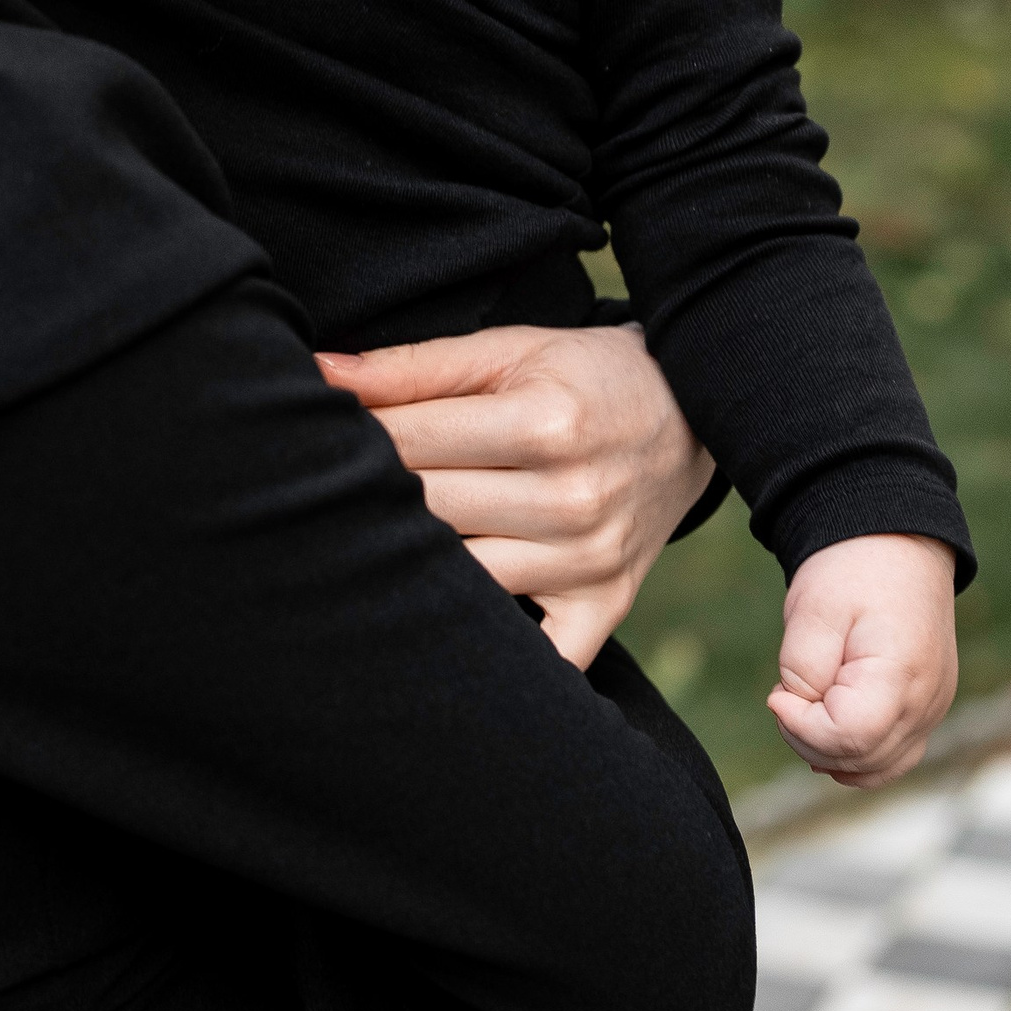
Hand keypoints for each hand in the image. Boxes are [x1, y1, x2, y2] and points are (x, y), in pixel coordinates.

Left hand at [319, 322, 713, 668]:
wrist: (694, 416)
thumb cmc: (583, 377)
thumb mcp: (507, 351)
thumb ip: (412, 367)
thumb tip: (319, 372)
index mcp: (546, 423)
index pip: (412, 443)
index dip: (354, 439)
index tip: (316, 439)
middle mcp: (573, 499)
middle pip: (429, 512)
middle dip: (370, 498)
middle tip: (328, 494)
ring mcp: (590, 561)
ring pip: (462, 581)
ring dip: (411, 565)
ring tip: (376, 545)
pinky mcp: (604, 607)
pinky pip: (540, 659)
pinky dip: (492, 653)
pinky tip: (444, 628)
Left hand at [769, 534, 959, 787]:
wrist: (898, 543)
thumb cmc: (854, 570)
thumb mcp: (814, 610)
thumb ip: (802, 671)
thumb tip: (795, 715)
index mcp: (901, 675)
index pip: (849, 738)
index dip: (801, 727)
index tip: (777, 693)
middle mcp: (926, 703)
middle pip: (861, 760)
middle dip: (808, 738)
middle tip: (787, 693)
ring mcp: (931, 709)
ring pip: (877, 768)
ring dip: (830, 750)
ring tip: (806, 704)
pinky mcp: (926, 709)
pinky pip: (892, 755)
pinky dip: (856, 754)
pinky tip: (825, 725)